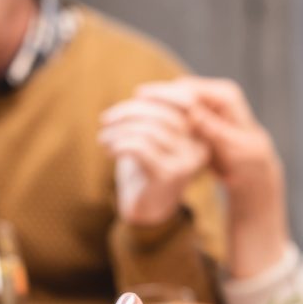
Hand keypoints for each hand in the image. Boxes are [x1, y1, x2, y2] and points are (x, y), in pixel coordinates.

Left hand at [99, 95, 208, 225]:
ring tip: (103, 138)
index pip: (186, 103)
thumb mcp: (153, 138)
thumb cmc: (146, 169)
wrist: (146, 209)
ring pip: (150, 130)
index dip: (162, 93)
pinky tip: (109, 150)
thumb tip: (141, 94)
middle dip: (130, 111)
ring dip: (119, 130)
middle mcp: (198, 149)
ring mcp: (185, 163)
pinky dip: (120, 144)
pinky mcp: (167, 176)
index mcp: (199, 135)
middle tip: (105, 119)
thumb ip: (154, 116)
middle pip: (164, 115)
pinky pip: (141, 148)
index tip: (137, 93)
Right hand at [135, 77, 283, 215]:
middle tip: (131, 101)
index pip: (190, 89)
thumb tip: (192, 112)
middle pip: (180, 90)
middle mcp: (216, 95)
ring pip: (176, 99)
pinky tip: (145, 120)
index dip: (164, 93)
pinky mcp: (202, 114)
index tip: (140, 96)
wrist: (253, 167)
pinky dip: (162, 113)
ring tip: (132, 109)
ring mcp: (208, 103)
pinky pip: (178, 110)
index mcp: (225, 96)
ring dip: (156, 104)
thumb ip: (213, 129)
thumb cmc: (247, 160)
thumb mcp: (232, 147)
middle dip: (155, 95)